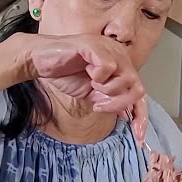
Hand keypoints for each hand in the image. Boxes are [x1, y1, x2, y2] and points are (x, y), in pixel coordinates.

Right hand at [19, 33, 148, 143]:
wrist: (40, 61)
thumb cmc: (66, 74)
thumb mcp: (92, 94)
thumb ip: (110, 100)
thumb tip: (128, 115)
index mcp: (120, 67)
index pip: (139, 93)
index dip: (141, 116)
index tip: (138, 136)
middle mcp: (119, 55)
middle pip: (138, 88)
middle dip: (119, 103)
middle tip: (99, 104)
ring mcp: (109, 49)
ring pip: (127, 78)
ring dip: (107, 89)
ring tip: (91, 84)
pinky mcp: (95, 46)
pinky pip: (109, 67)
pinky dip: (98, 77)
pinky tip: (87, 73)